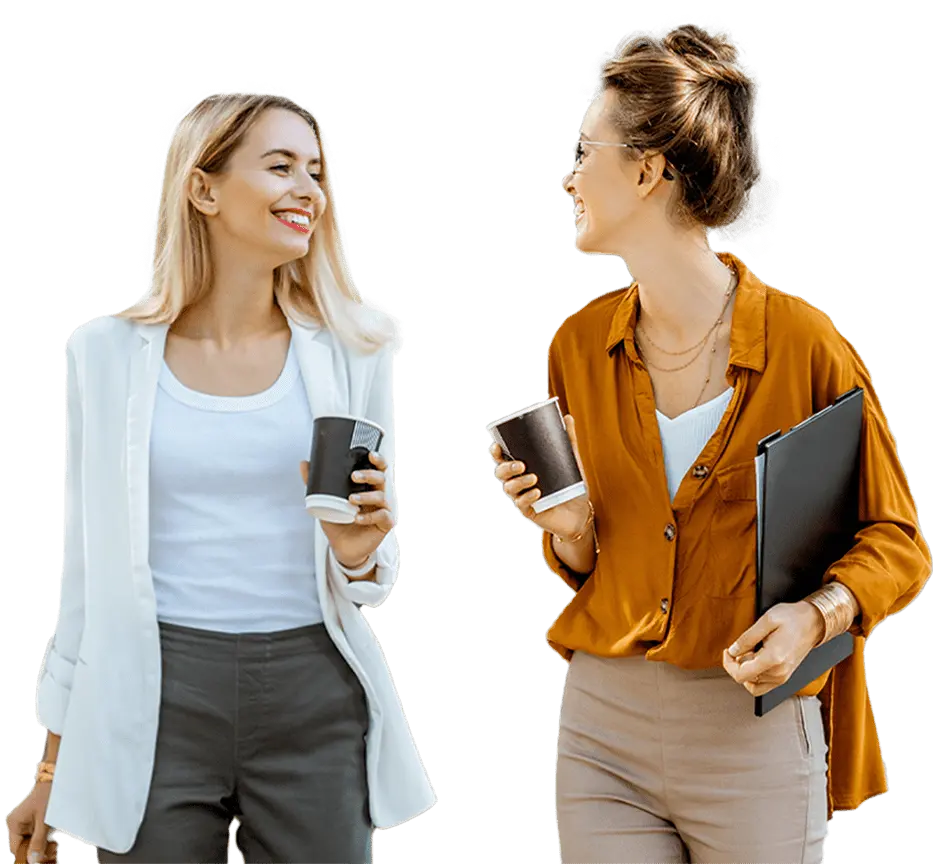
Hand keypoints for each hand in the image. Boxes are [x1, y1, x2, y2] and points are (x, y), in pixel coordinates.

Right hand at [6, 781, 58, 862]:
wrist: (60, 777)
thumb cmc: (50, 793)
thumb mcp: (44, 820)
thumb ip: (38, 841)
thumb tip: (33, 861)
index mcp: (15, 823)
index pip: (17, 848)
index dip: (28, 856)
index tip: (41, 860)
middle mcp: (18, 823)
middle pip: (24, 846)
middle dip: (37, 853)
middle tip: (51, 854)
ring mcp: (27, 822)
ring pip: (31, 843)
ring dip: (42, 848)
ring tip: (53, 848)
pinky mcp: (36, 821)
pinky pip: (37, 836)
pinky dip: (44, 841)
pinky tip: (52, 844)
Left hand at [300, 451, 392, 572]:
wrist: (341, 546)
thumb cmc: (338, 522)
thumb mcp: (324, 500)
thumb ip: (315, 482)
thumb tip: (304, 464)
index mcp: (366, 486)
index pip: (377, 468)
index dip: (377, 460)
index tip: (370, 455)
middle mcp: (376, 495)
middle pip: (381, 478)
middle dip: (369, 474)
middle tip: (354, 476)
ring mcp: (382, 509)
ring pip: (382, 496)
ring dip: (366, 496)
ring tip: (351, 499)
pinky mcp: (384, 523)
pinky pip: (383, 516)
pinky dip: (369, 516)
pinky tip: (357, 518)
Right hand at [489, 414, 591, 538]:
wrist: (580, 512)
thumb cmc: (571, 486)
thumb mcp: (570, 462)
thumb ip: (568, 440)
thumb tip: (567, 418)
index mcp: (523, 468)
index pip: (503, 458)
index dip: (496, 452)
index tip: (498, 445)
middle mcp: (519, 482)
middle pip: (502, 473)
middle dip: (507, 467)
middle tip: (521, 464)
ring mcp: (523, 497)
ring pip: (509, 488)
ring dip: (518, 482)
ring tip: (534, 477)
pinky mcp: (530, 511)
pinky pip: (522, 504)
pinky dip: (528, 497)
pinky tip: (537, 492)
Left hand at [722, 601, 825, 696]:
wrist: (813, 622)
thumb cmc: (793, 618)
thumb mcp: (766, 620)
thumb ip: (747, 638)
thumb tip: (733, 651)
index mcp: (773, 659)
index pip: (740, 675)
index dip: (728, 664)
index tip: (727, 651)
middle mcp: (778, 673)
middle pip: (744, 680)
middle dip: (735, 664)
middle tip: (737, 648)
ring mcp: (783, 677)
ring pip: (753, 684)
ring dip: (745, 670)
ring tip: (749, 653)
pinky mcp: (784, 677)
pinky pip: (763, 685)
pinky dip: (754, 676)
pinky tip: (755, 660)